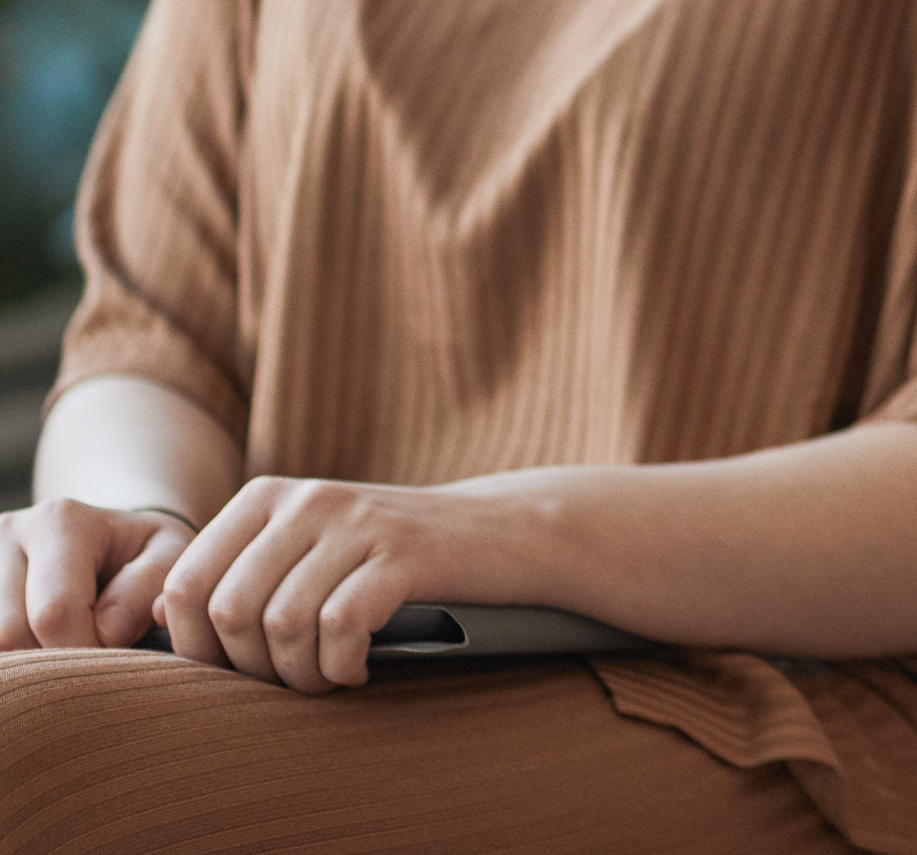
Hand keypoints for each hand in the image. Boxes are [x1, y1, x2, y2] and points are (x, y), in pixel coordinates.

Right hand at [0, 497, 196, 651]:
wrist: (104, 536)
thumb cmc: (142, 552)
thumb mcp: (169, 554)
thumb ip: (150, 586)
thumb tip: (108, 631)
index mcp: (60, 521)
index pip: (54, 613)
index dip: (85, 652)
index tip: (115, 657)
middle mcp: (9, 531)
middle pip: (10, 633)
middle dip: (53, 662)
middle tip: (88, 662)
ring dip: (29, 662)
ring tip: (65, 648)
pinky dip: (13, 656)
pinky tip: (40, 648)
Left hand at [156, 476, 498, 692]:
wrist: (502, 532)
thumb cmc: (392, 555)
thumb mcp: (308, 547)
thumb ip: (239, 572)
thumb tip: (153, 619)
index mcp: (269, 496)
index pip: (185, 584)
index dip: (197, 648)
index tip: (240, 672)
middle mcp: (308, 499)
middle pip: (229, 611)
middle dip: (251, 669)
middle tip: (291, 681)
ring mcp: (359, 522)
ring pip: (282, 624)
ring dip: (300, 675)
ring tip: (326, 679)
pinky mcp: (406, 552)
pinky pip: (341, 627)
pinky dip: (341, 667)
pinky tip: (359, 670)